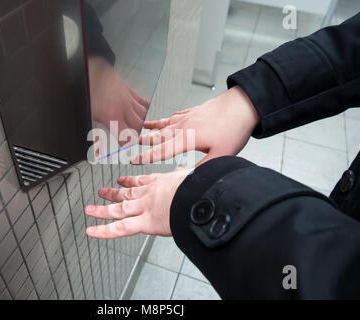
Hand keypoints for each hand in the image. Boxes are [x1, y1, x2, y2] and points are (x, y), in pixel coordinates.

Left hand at [84, 168, 191, 238]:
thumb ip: (185, 175)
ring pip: (118, 210)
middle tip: (102, 192)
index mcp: (161, 183)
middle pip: (127, 195)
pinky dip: (104, 231)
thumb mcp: (191, 176)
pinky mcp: (144, 222)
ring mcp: (144, 208)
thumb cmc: (200, 187)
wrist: (200, 196)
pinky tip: (92, 231)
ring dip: (102, 210)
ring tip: (90, 209)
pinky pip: (120, 228)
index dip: (130, 181)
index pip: (141, 182)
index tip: (122, 180)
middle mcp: (149, 194)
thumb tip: (186, 171)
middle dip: (113, 194)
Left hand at [88, 56, 149, 141]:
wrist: (92, 70)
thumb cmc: (89, 91)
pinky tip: (142, 114)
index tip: (124, 144)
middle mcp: (124, 108)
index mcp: (112, 115)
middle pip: (138, 126)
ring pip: (144, 115)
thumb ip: (94, 133)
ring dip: (142, 123)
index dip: (126, 143)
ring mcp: (130, 99)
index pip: (127, 136)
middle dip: (136, 134)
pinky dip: (146, 110)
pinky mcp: (132, 91)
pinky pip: (144, 102)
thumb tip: (96, 149)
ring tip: (136, 127)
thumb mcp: (88, 115)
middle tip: (130, 137)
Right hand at [131, 86, 259, 165]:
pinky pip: (178, 115)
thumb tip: (188, 177)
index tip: (134, 160)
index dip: (146, 157)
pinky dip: (170, 118)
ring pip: (166, 123)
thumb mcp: (220, 155)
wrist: (243, 104)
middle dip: (145, 140)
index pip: (161, 151)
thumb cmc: (234, 128)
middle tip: (133, 142)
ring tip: (144, 127)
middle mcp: (184, 126)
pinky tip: (169, 118)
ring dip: (154, 127)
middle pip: (159, 135)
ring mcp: (189, 117)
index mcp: (187, 138)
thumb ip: (202, 168)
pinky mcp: (196, 111)